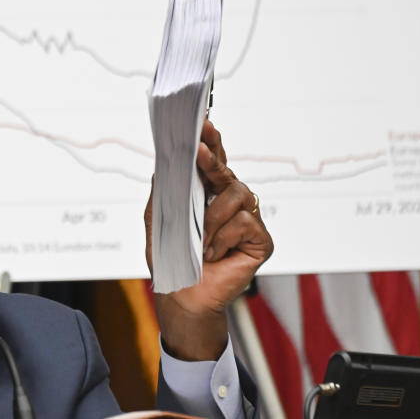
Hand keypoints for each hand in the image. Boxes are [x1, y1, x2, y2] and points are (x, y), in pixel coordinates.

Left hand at [144, 119, 272, 360]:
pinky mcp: (260, 240)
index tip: (203, 124)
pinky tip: (214, 253)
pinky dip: (223, 238)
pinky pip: (244, 222)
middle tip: (197, 150)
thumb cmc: (173, 258)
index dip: (210, 142)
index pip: (212, 162)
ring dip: (211, 219)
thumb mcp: (160, 220)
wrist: (184, 295)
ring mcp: (248, 220)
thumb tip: (165, 163)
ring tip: (199, 241)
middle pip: (227, 171)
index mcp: (208, 194)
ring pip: (236, 196)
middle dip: (211, 159)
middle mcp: (232, 202)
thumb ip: (164, 192)